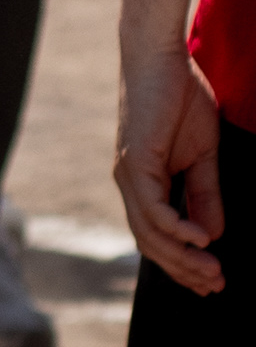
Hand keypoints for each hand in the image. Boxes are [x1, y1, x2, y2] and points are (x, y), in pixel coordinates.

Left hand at [119, 46, 228, 294]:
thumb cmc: (180, 100)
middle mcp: (130, 182)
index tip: (212, 283)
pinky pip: (152, 205)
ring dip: (182, 256)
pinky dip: (174, 227)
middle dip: (184, 269)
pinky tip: (200, 239)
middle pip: (151, 241)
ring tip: (213, 271)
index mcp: (144, 183)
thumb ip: (205, 194)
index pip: (158, 235)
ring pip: (149, 230)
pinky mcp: (134, 160)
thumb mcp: (203, 156)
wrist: (161, 59)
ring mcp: (129, 173)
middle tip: (217, 286)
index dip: (183, 263)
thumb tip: (212, 234)